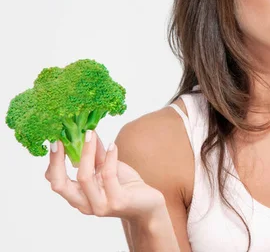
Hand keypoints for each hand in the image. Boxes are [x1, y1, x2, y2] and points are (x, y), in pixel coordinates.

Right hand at [45, 130, 165, 221]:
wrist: (147, 205)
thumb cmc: (125, 186)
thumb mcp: (107, 168)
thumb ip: (96, 154)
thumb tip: (88, 132)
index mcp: (78, 196)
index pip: (56, 181)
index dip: (53, 161)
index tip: (55, 140)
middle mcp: (85, 204)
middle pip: (60, 184)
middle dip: (57, 160)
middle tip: (60, 139)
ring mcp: (100, 205)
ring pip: (84, 178)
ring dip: (86, 152)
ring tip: (90, 134)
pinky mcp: (117, 201)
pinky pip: (108, 175)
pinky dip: (109, 157)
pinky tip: (112, 146)